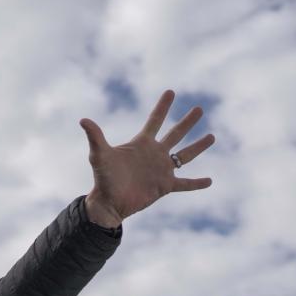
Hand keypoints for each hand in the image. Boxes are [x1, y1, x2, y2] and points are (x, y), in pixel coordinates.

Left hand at [80, 89, 213, 227]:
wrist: (109, 203)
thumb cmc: (103, 179)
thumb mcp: (100, 156)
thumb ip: (95, 137)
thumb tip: (83, 120)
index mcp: (142, 144)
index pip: (155, 121)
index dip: (162, 107)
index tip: (171, 92)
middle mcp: (155, 154)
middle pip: (175, 134)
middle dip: (187, 122)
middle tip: (199, 109)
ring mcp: (161, 170)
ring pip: (185, 156)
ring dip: (199, 147)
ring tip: (212, 136)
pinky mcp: (165, 186)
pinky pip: (185, 184)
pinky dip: (197, 183)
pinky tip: (210, 180)